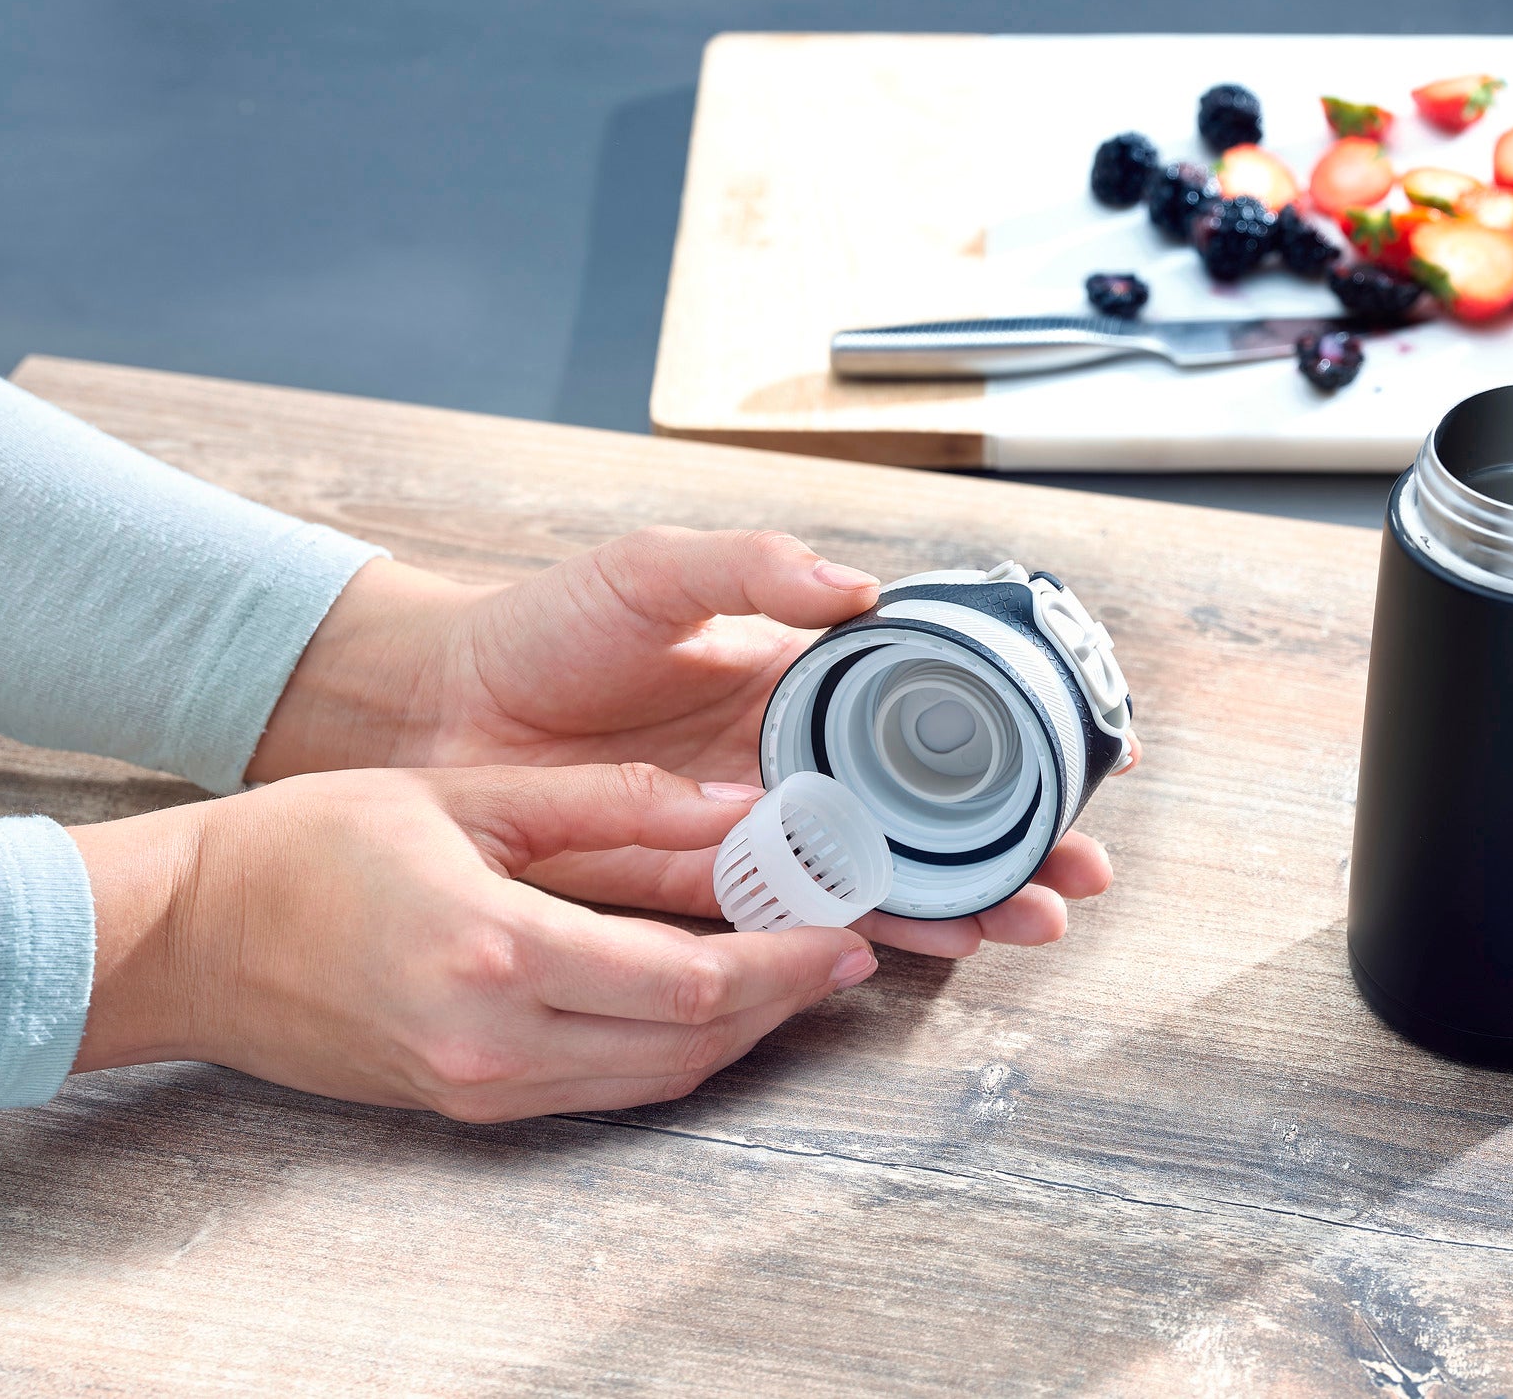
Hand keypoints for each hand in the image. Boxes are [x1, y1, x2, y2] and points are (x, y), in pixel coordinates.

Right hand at [68, 764, 875, 1119]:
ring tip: (794, 974)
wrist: (187, 938)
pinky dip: (670, 1051)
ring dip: (738, 1033)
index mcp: (497, 953)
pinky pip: (603, 1089)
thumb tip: (732, 804)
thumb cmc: (309, 847)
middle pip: (689, 1044)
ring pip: (654, 1079)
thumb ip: (610, 804)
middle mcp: (494, 1043)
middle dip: (784, 1001)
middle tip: (845, 951)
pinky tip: (704, 1002)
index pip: (687, 982)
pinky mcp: (465, 1103)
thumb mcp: (469, 797)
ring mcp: (478, 1087)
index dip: (785, 962)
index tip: (846, 929)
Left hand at [250, 529, 1133, 955]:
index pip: (924, 717)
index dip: (1001, 738)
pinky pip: (795, 920)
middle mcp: (790, 768)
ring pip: (879, 876)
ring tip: (1029, 918)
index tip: (1078, 754)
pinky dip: (865, 934)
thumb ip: (751, 570)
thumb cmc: (540, 631)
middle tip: (1076, 870)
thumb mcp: (650, 573)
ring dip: (959, 900)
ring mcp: (751, 835)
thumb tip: (860, 587)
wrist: (434, 714)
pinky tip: (927, 943)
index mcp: (795, 687)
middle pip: (924, 815)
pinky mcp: (700, 893)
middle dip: (1007, 843)